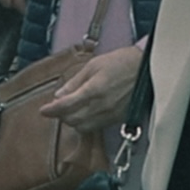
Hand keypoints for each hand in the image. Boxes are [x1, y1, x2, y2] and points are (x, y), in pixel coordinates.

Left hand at [25, 40, 146, 126]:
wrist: (147, 68)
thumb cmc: (121, 62)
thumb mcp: (94, 65)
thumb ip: (75, 82)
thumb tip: (59, 95)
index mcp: (94, 89)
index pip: (66, 106)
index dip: (51, 110)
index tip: (42, 111)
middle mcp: (102, 105)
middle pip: (72, 120)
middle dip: (61, 116)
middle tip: (57, 107)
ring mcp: (110, 114)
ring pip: (83, 127)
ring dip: (73, 121)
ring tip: (70, 111)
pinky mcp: (118, 119)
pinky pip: (96, 127)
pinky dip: (86, 124)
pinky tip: (84, 115)